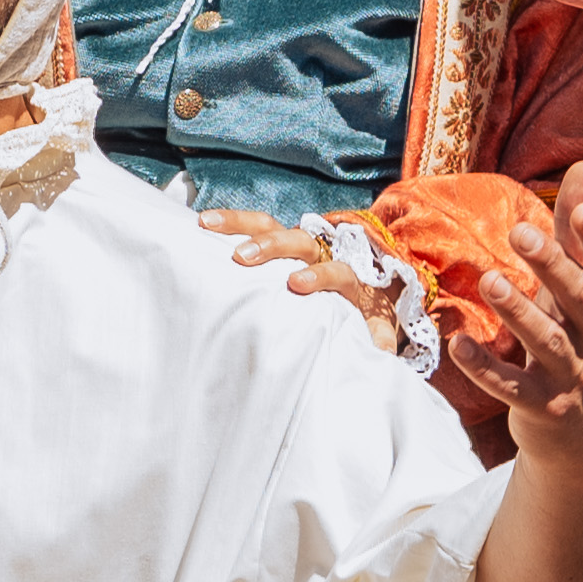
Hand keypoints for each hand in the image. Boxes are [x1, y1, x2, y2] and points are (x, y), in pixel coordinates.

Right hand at [198, 205, 404, 345]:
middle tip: (244, 256)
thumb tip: (381, 359)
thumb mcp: (378, 325)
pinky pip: (253, 226)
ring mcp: (296, 244)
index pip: (335, 269)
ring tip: (207, 224)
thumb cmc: (364, 309)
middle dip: (272, 245)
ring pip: (270, 224)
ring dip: (239, 223)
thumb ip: (378, 339)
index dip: (318, 275)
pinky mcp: (278, 242)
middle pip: (298, 240)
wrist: (365, 280)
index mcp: (347, 274)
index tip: (296, 284)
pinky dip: (229, 222)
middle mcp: (321, 252)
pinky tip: (201, 223)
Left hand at [455, 157, 582, 470]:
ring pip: (547, 342)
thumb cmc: (579, 342)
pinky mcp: (543, 408)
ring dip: (518, 311)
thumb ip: (577, 232)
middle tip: (518, 232)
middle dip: (553, 266)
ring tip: (489, 280)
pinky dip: (486, 368)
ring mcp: (572, 377)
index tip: (582, 210)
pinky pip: (512, 388)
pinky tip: (458, 345)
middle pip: (581, 300)